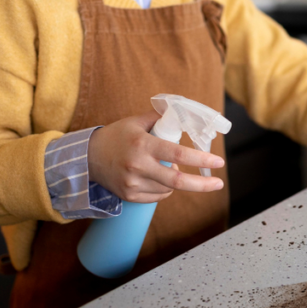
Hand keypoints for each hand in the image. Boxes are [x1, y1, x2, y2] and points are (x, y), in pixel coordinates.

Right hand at [87, 110, 224, 202]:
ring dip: (177, 182)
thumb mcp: (136, 122)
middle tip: (218, 183)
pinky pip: (158, 196)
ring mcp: (133, 183)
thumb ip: (160, 117)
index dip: (201, 160)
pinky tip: (157, 177)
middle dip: (203, 184)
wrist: (87, 158)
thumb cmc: (116, 136)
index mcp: (143, 145)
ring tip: (168, 168)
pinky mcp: (130, 196)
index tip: (219, 162)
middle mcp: (138, 166)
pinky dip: (165, 189)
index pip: (178, 154)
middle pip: (178, 182)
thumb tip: (183, 111)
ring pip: (169, 189)